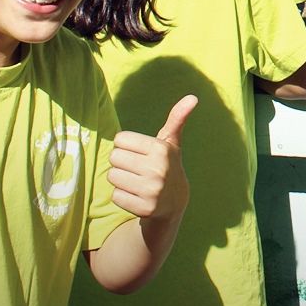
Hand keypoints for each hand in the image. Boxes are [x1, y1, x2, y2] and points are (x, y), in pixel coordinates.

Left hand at [108, 95, 197, 220]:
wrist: (174, 203)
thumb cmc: (167, 164)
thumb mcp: (171, 142)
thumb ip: (177, 118)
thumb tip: (193, 97)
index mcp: (161, 149)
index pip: (120, 139)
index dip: (126, 146)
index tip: (139, 153)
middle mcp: (157, 169)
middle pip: (114, 157)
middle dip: (121, 163)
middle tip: (136, 168)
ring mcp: (151, 190)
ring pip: (112, 176)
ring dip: (120, 179)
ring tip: (136, 181)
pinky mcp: (144, 208)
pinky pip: (115, 196)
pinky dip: (122, 196)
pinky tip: (136, 195)